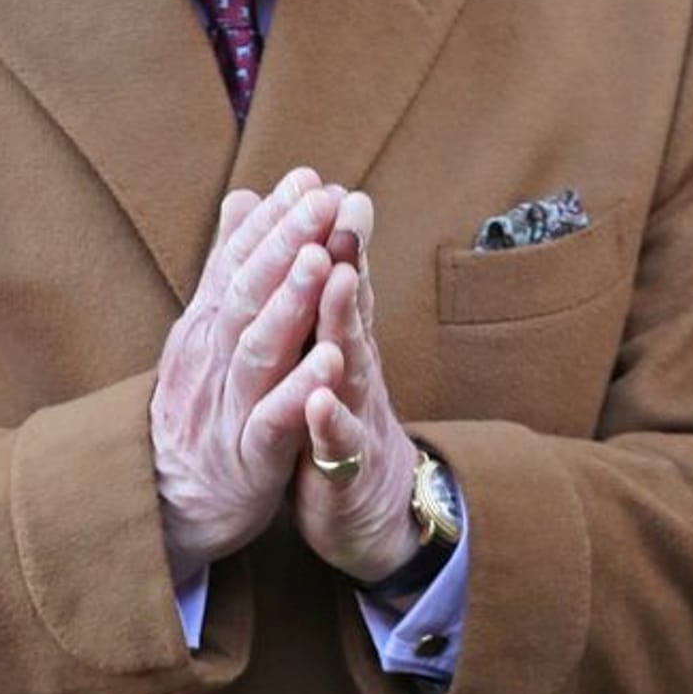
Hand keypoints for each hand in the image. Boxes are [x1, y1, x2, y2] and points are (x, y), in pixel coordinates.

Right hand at [152, 168, 345, 582]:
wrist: (167, 503)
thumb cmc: (200, 408)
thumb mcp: (209, 333)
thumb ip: (228, 269)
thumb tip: (244, 197)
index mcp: (207, 327)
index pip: (237, 262)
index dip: (272, 221)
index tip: (307, 177)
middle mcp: (211, 359)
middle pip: (246, 293)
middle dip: (283, 244)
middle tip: (319, 199)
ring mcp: (226, 408)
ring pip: (256, 349)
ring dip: (288, 303)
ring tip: (321, 260)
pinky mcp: (245, 458)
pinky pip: (271, 422)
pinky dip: (298, 392)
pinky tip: (330, 362)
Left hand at [292, 192, 422, 582]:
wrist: (373, 511)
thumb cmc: (344, 421)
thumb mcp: (330, 356)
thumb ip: (322, 300)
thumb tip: (319, 232)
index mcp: (339, 343)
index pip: (334, 282)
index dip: (328, 235)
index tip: (319, 182)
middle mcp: (353, 371)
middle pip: (349, 310)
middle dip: (344, 260)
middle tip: (341, 210)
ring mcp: (354, 418)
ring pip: (350, 367)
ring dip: (343, 324)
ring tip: (338, 281)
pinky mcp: (346, 470)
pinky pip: (337, 445)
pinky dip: (329, 422)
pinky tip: (319, 400)